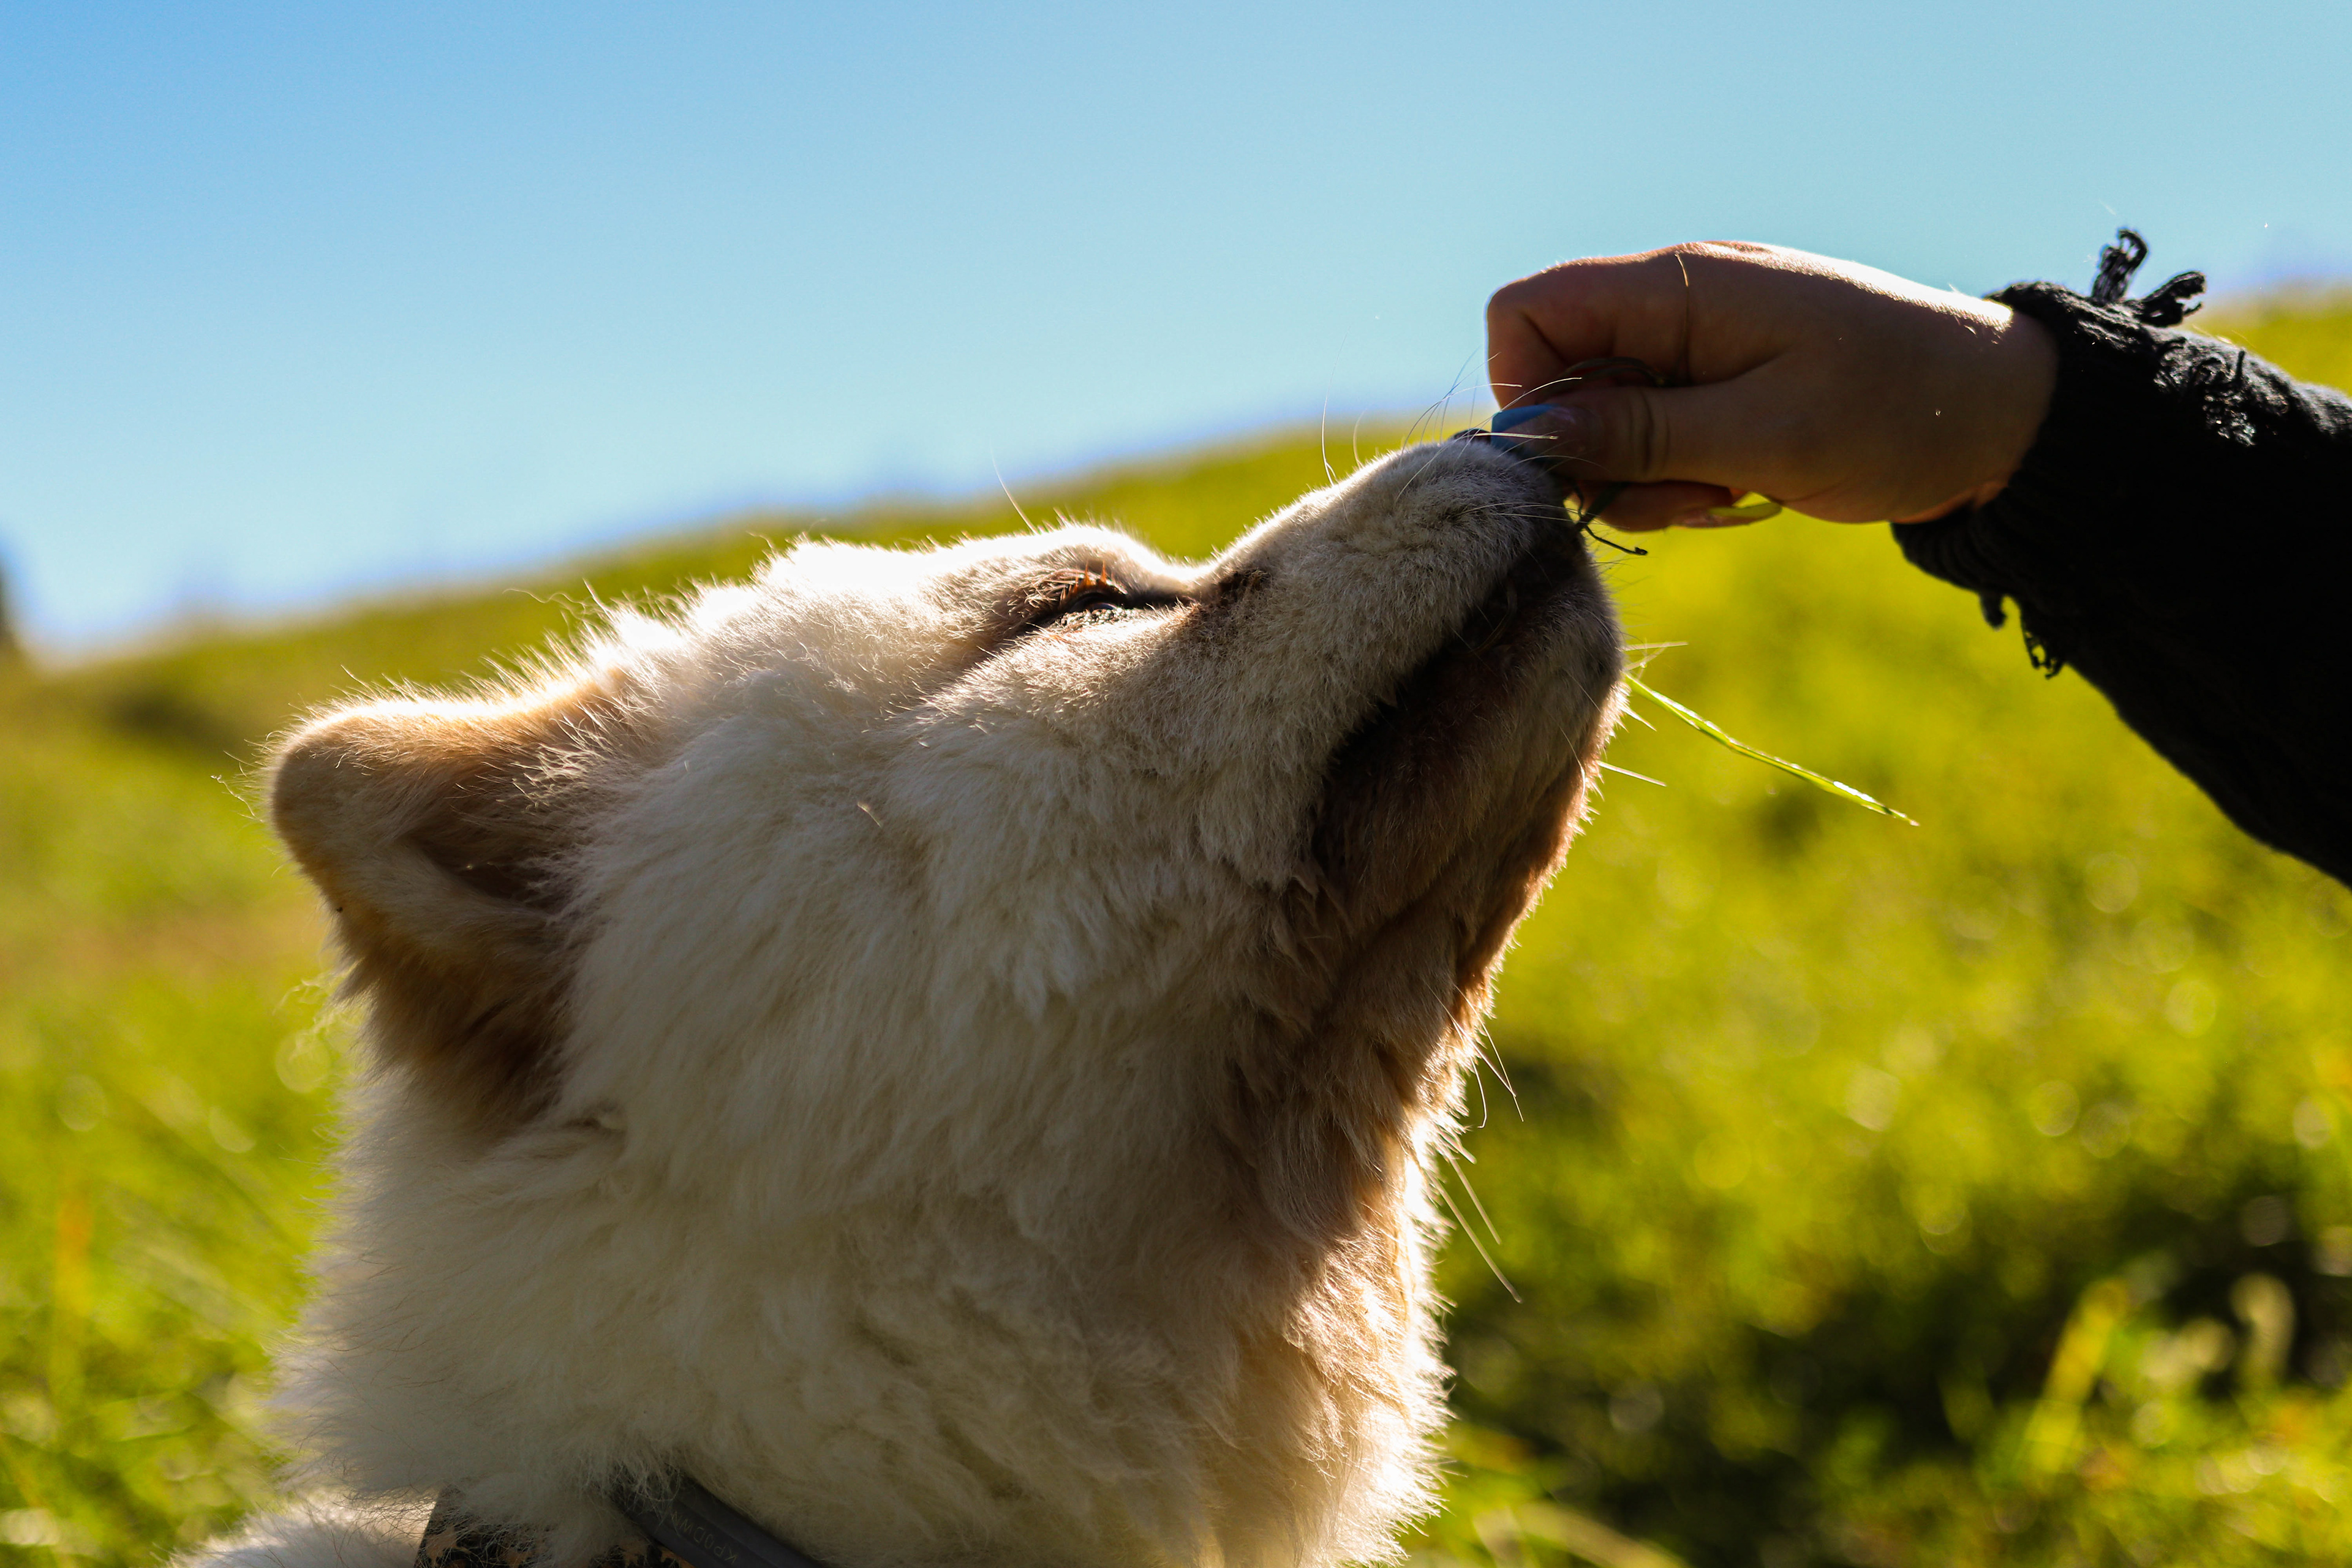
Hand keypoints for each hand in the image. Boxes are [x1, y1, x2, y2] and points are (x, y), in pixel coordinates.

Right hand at [1485, 242, 2058, 530]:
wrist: (2002, 419)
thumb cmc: (1897, 412)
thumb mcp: (1764, 435)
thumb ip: (1639, 433)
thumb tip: (1526, 434)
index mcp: (1682, 289)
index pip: (1529, 310)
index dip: (1527, 389)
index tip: (1579, 460)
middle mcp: (1676, 306)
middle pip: (1560, 375)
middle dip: (1596, 451)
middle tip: (1681, 492)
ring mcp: (1695, 347)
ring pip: (1601, 419)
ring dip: (1641, 476)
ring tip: (1722, 493)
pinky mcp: (1717, 389)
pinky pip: (1650, 437)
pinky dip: (1675, 478)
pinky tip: (1737, 489)